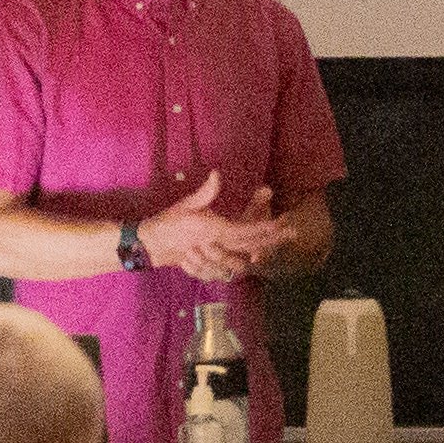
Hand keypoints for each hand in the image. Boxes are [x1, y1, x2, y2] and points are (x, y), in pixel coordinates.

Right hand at [140, 171, 279, 283]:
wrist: (151, 245)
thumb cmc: (169, 222)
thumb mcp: (188, 204)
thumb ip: (206, 192)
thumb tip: (218, 174)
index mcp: (215, 231)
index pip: (247, 231)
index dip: (266, 228)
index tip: (283, 225)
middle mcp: (219, 247)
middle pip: (252, 246)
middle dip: (273, 240)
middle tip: (292, 233)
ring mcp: (215, 259)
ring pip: (245, 258)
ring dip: (261, 252)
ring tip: (277, 244)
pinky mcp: (210, 266)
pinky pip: (231, 268)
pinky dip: (243, 263)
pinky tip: (254, 257)